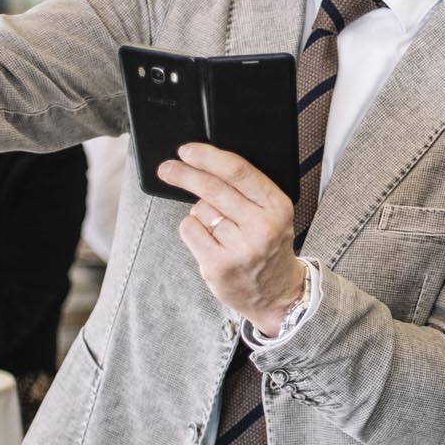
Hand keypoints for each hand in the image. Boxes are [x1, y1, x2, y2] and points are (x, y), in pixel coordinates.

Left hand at [158, 143, 303, 336]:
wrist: (277, 293)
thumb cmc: (268, 245)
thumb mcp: (273, 214)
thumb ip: (248, 191)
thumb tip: (202, 165)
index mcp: (277, 206)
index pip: (239, 172)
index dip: (208, 157)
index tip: (187, 150)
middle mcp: (262, 227)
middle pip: (213, 188)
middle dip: (184, 174)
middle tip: (167, 168)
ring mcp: (240, 248)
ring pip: (199, 210)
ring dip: (200, 213)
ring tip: (218, 229)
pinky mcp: (218, 265)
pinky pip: (190, 230)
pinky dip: (192, 230)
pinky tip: (209, 241)